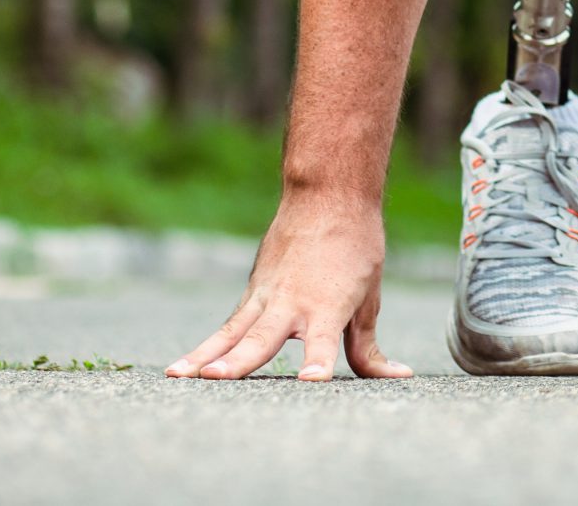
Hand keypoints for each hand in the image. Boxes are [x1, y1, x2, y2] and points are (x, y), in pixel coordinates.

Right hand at [167, 192, 411, 381]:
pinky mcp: (253, 293)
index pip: (324, 340)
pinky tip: (180, 369)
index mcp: (329, 305)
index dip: (317, 360)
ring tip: (179, 376)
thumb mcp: (370, 298)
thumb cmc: (355, 249)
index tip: (311, 379)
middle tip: (216, 378)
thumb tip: (398, 376)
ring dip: (206, 355)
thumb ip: (369, 347)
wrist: (327, 196)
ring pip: (233, 332)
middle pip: (264, 336)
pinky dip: (205, 347)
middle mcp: (293, 302)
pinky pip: (228, 326)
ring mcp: (267, 296)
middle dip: (240, 360)